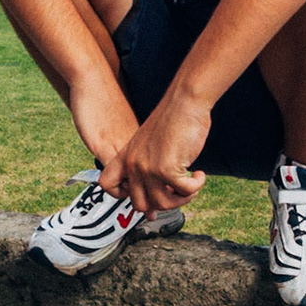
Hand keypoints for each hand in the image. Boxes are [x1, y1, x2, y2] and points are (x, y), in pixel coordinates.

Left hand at [99, 92, 208, 212]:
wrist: (184, 101)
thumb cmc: (172, 121)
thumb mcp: (149, 145)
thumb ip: (146, 167)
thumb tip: (154, 201)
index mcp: (125, 156)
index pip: (106, 184)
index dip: (123, 195)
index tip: (144, 191)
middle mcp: (133, 164)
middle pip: (140, 204)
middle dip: (163, 204)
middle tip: (178, 192)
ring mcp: (148, 168)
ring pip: (163, 203)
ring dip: (183, 198)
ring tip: (191, 185)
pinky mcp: (167, 168)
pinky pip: (184, 192)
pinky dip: (196, 186)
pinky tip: (198, 175)